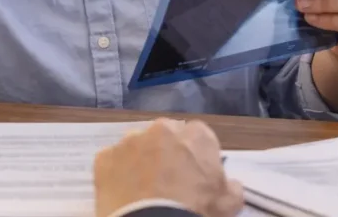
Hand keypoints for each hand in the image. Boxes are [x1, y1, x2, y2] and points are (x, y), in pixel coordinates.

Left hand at [93, 119, 243, 216]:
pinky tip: (124, 195)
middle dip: (167, 154)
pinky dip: (117, 175)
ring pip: (137, 147)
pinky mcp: (104, 157)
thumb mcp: (228, 204)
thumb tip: (232, 185)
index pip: (199, 138)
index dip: (196, 158)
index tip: (194, 176)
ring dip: (141, 162)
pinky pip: (113, 162)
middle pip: (166, 137)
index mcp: (196, 136)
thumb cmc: (194, 211)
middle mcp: (162, 129)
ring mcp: (130, 141)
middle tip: (168, 183)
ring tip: (143, 191)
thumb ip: (233, 188)